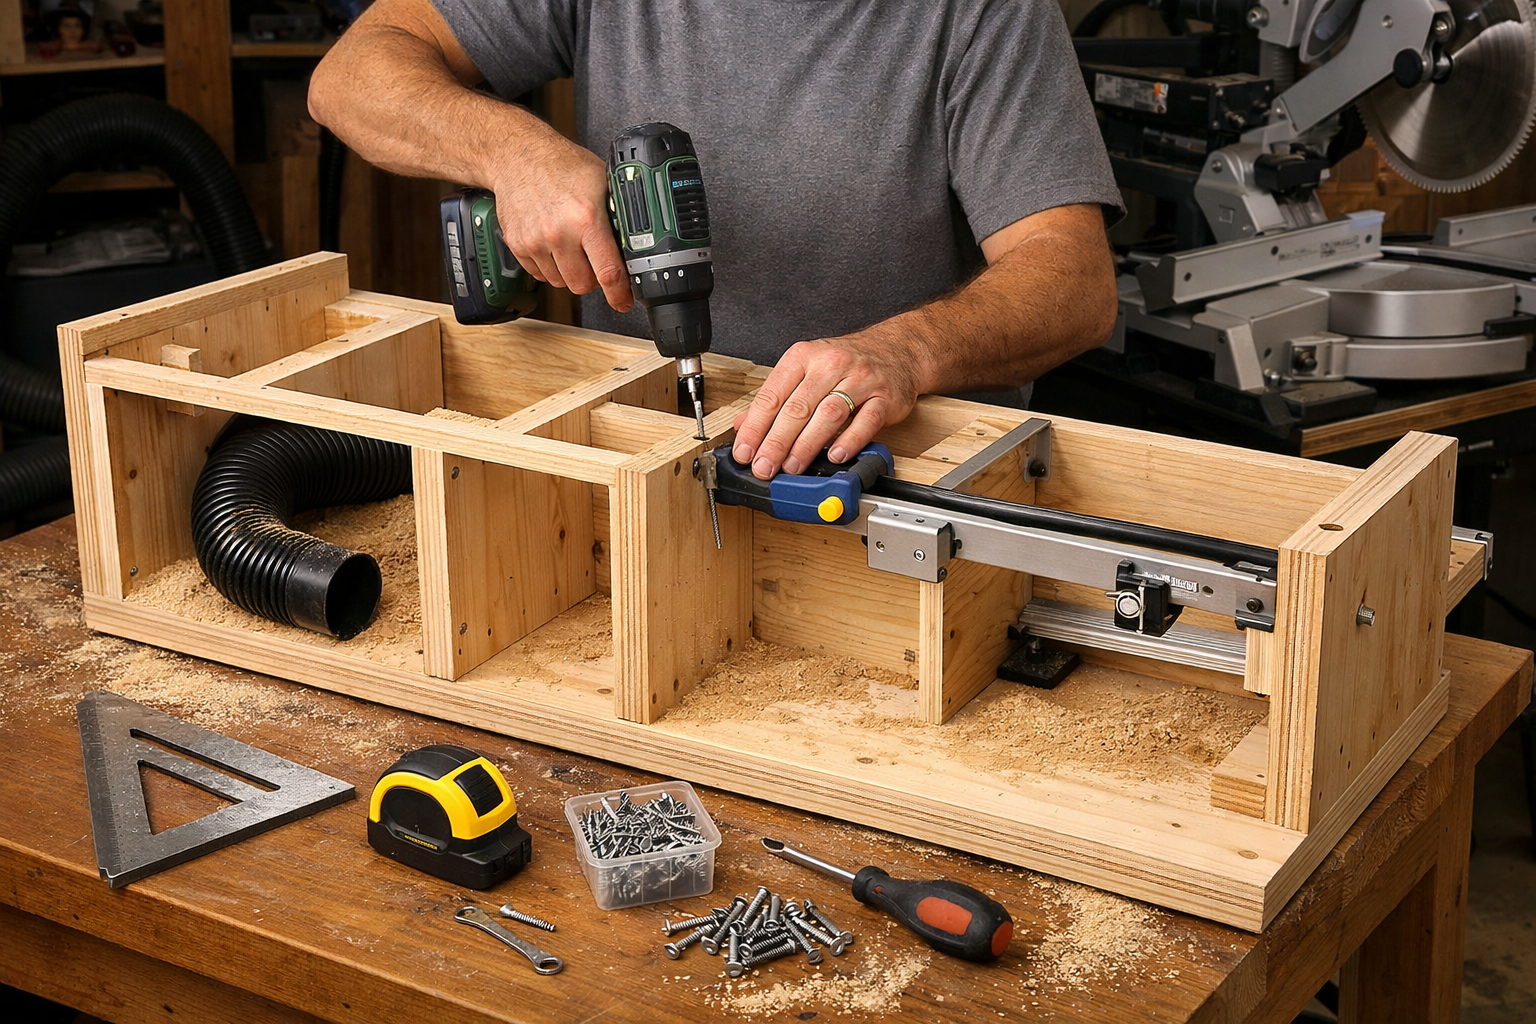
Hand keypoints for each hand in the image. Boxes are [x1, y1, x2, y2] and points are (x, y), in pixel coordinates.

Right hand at [483, 131, 632, 312]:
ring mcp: (535, 241)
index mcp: (586, 218)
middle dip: (593, 278)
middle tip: (594, 261)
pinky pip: (539, 275)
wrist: (517, 156)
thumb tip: (636, 242)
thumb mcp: (602, 182)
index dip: (619, 294)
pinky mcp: (517, 245)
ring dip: (570, 273)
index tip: (624, 301)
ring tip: (571, 247)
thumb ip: (617, 214)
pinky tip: (553, 245)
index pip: (608, 272)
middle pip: (583, 285)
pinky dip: (549, 267)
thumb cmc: (561, 165)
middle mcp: (559, 233)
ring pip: (560, 283)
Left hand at [731, 331, 927, 479]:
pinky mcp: (884, 397)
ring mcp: (859, 379)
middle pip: (797, 407)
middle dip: (776, 442)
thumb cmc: (846, 363)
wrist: (896, 350)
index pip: (772, 395)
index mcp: (803, 356)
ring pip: (828, 414)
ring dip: (807, 444)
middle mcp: (830, 364)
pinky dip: (849, 440)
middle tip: (764, 466)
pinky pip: (866, 421)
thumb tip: (743, 426)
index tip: (744, 451)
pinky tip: (835, 456)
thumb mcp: (805, 369)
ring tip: (792, 467)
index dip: (755, 427)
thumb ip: (776, 397)